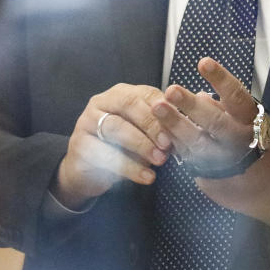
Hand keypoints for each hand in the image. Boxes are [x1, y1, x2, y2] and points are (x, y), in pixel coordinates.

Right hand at [52, 84, 171, 209]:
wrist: (88, 171)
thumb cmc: (122, 147)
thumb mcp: (143, 133)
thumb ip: (162, 126)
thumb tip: (191, 122)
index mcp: (122, 93)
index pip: (146, 93)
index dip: (164, 108)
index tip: (180, 125)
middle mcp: (101, 102)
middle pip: (129, 105)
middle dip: (152, 124)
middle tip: (168, 144)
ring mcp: (87, 122)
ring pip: (116, 128)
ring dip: (141, 145)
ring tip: (160, 160)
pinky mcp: (79, 146)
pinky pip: (105, 155)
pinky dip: (129, 167)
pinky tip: (147, 177)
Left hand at [151, 57, 269, 227]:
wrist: (267, 196)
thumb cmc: (261, 151)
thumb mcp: (254, 125)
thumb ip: (229, 110)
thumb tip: (204, 95)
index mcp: (254, 123)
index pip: (237, 97)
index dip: (220, 79)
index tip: (203, 63)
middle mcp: (241, 142)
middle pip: (215, 122)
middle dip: (191, 106)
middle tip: (171, 90)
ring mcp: (225, 163)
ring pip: (199, 143)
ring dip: (175, 125)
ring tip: (157, 108)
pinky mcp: (210, 178)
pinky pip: (189, 158)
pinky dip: (175, 143)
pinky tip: (160, 130)